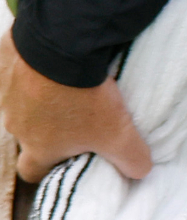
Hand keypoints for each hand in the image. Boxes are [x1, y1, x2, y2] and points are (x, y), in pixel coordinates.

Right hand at [0, 32, 152, 181]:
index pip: (33, 171)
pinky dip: (32, 66)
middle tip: (77, 114)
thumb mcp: (118, 133)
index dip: (50, 168)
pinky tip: (53, 57)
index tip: (70, 158)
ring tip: (69, 82)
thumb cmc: (86, 98)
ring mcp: (7, 94)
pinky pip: (16, 69)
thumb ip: (131, 157)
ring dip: (41, 95)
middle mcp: (15, 124)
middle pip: (29, 133)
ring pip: (22, 101)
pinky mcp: (5, 64)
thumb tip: (141, 171)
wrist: (60, 48)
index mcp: (38, 147)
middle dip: (48, 128)